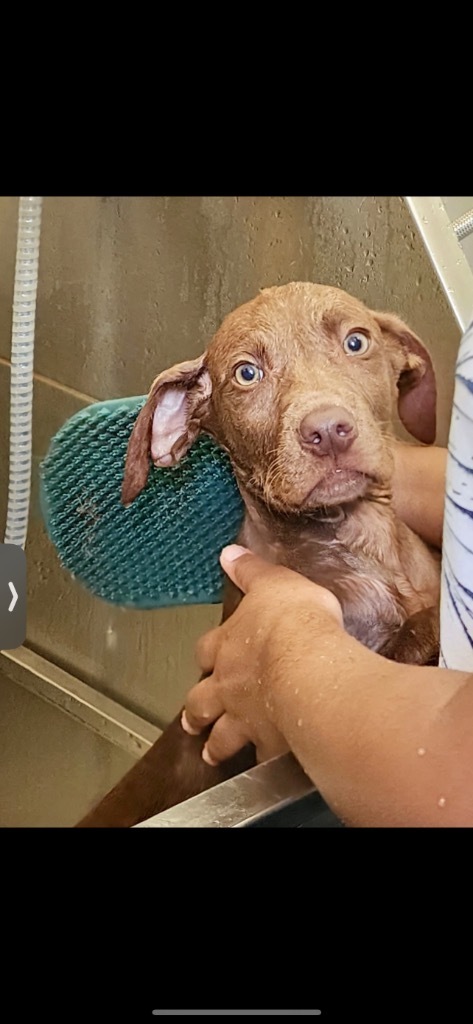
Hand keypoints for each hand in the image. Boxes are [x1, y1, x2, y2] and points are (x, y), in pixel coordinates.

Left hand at [182, 544, 343, 765]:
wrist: (308, 665)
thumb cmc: (293, 621)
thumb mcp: (274, 582)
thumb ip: (252, 571)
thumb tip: (229, 553)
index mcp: (227, 644)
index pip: (206, 649)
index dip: (205, 654)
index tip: (204, 659)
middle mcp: (228, 685)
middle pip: (202, 700)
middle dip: (196, 710)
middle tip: (191, 721)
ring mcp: (245, 718)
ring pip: (222, 736)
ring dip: (216, 744)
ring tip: (210, 754)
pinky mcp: (270, 742)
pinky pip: (263, 756)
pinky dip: (262, 762)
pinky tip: (264, 768)